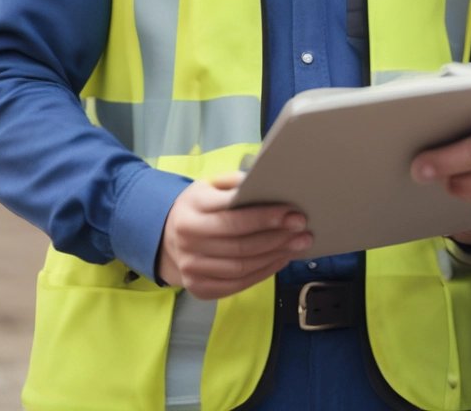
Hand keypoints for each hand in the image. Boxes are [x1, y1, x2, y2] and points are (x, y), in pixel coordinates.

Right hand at [157, 172, 312, 298]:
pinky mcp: (198, 288)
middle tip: (303, 231)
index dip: (265, 217)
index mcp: (192, 211)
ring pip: (240, 267)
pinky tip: (280, 260)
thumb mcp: (210, 185)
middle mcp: (188, 241)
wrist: (167, 237)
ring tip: (298, 244)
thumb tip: (266, 182)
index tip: (292, 213)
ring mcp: (191, 268)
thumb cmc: (199, 206)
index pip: (233, 218)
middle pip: (239, 245)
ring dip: (274, 257)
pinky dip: (262, 274)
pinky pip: (236, 285)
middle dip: (276, 238)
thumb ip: (235, 183)